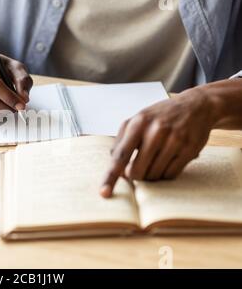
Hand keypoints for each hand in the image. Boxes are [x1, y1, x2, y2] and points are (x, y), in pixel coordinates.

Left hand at [100, 85, 220, 197]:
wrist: (196, 105)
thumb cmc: (159, 117)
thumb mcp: (137, 121)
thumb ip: (122, 143)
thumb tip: (118, 172)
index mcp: (138, 123)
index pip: (120, 155)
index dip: (110, 176)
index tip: (104, 193)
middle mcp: (156, 130)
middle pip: (136, 171)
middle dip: (135, 176)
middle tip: (139, 169)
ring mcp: (174, 140)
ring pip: (154, 175)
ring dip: (151, 175)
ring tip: (155, 161)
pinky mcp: (189, 149)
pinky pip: (170, 175)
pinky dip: (165, 174)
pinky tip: (167, 163)